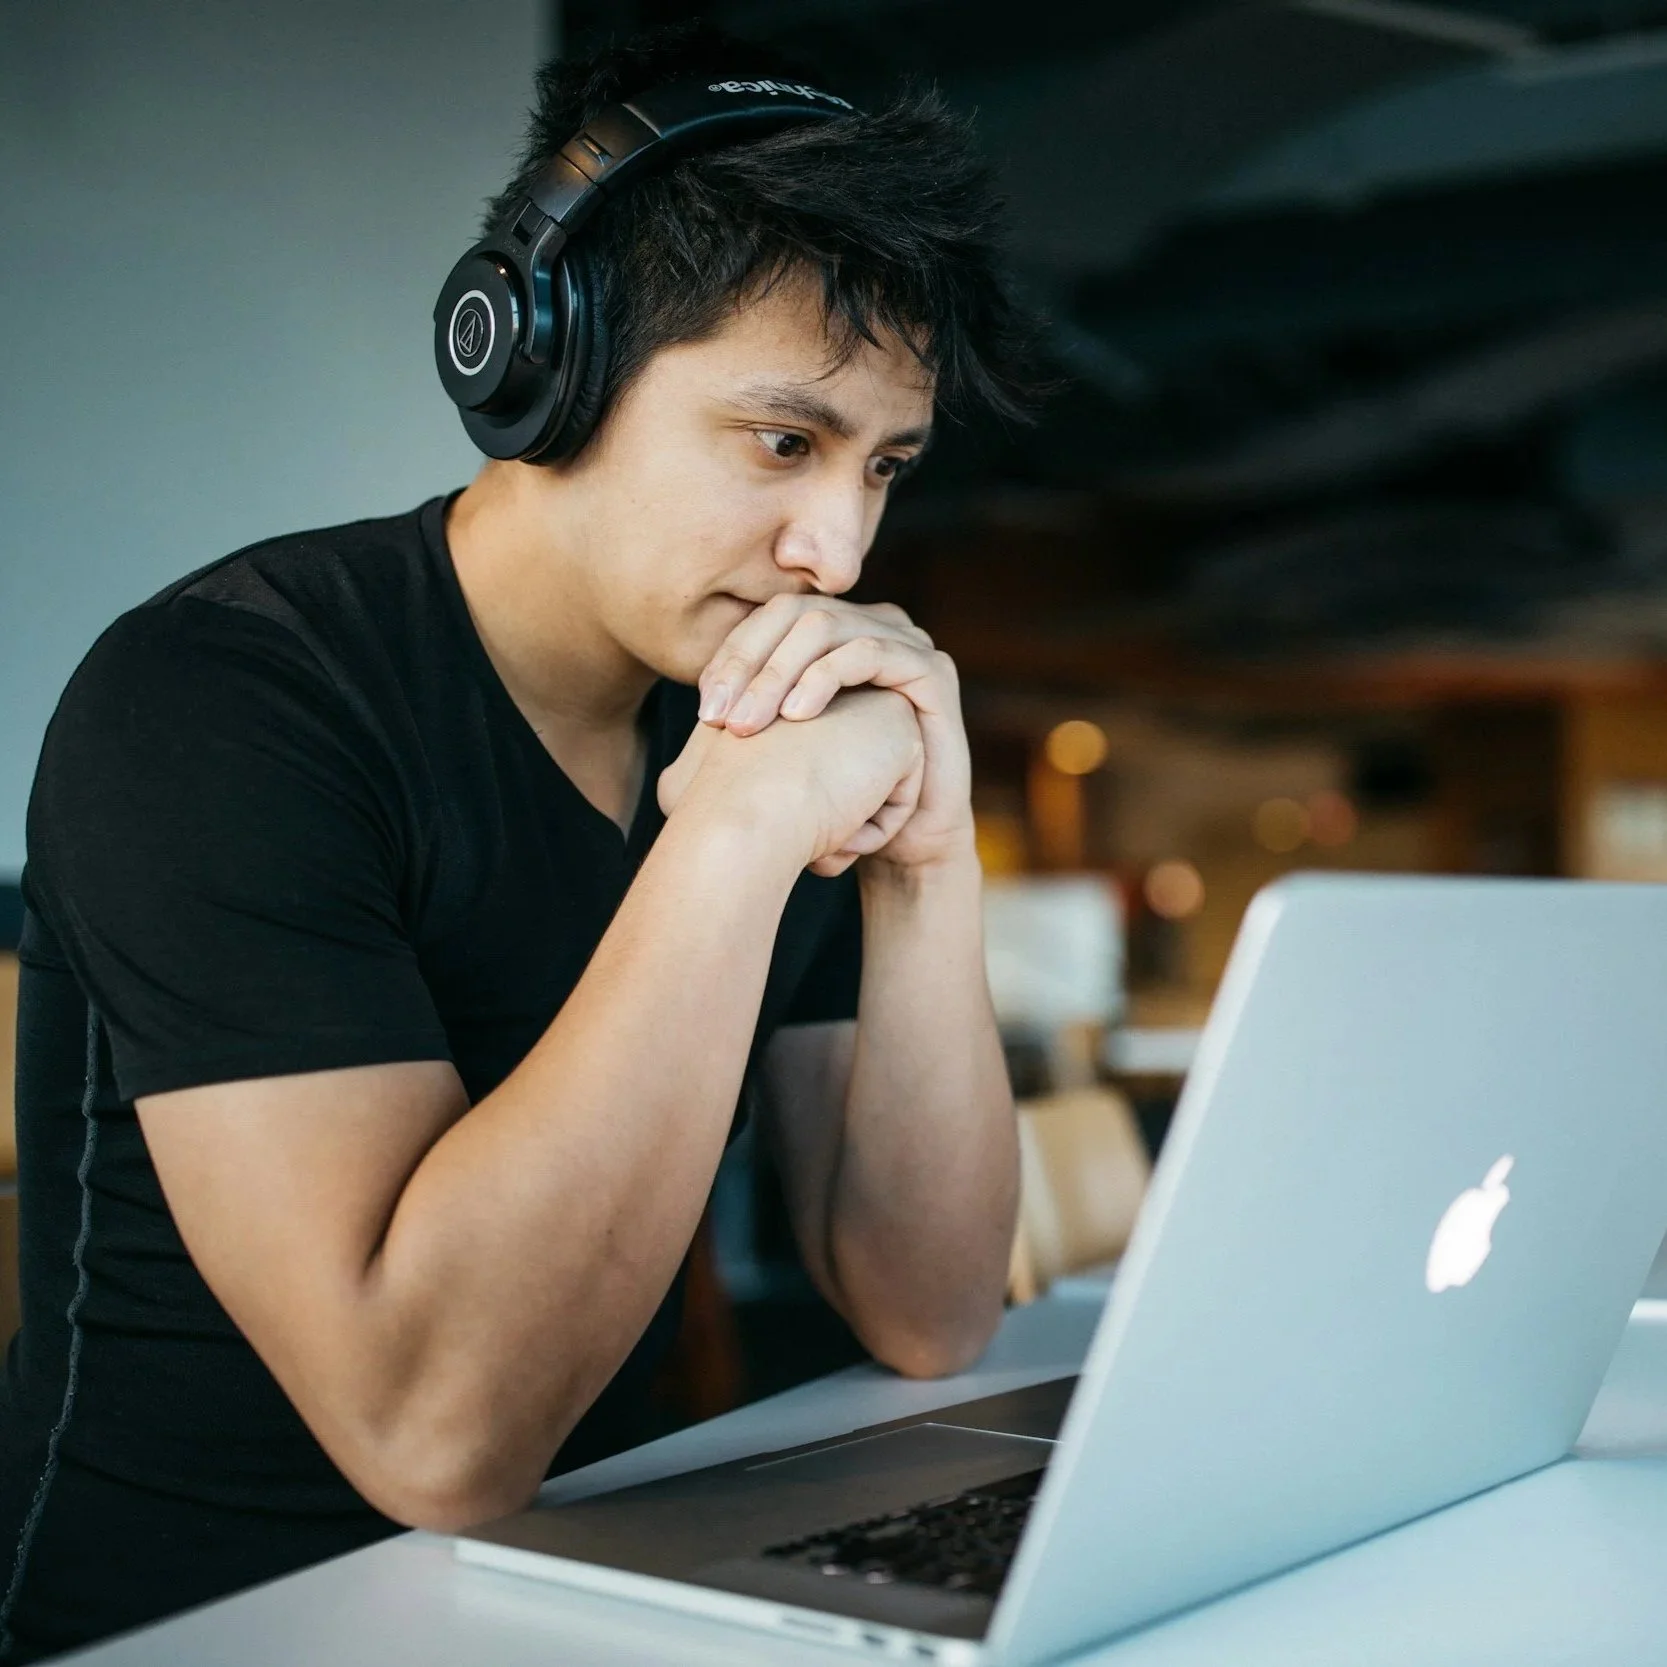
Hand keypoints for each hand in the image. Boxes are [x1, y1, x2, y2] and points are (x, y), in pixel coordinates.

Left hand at [697, 596, 973, 871]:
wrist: (905, 841)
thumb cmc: (841, 797)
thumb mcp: (785, 748)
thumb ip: (752, 711)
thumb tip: (702, 699)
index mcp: (836, 635)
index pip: (769, 619)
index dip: (732, 656)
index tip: (704, 711)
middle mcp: (871, 626)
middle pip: (793, 613)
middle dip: (748, 663)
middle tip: (719, 718)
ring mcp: (905, 642)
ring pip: (826, 626)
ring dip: (778, 673)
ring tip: (749, 724)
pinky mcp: (932, 669)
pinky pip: (869, 652)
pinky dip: (825, 677)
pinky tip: (796, 716)